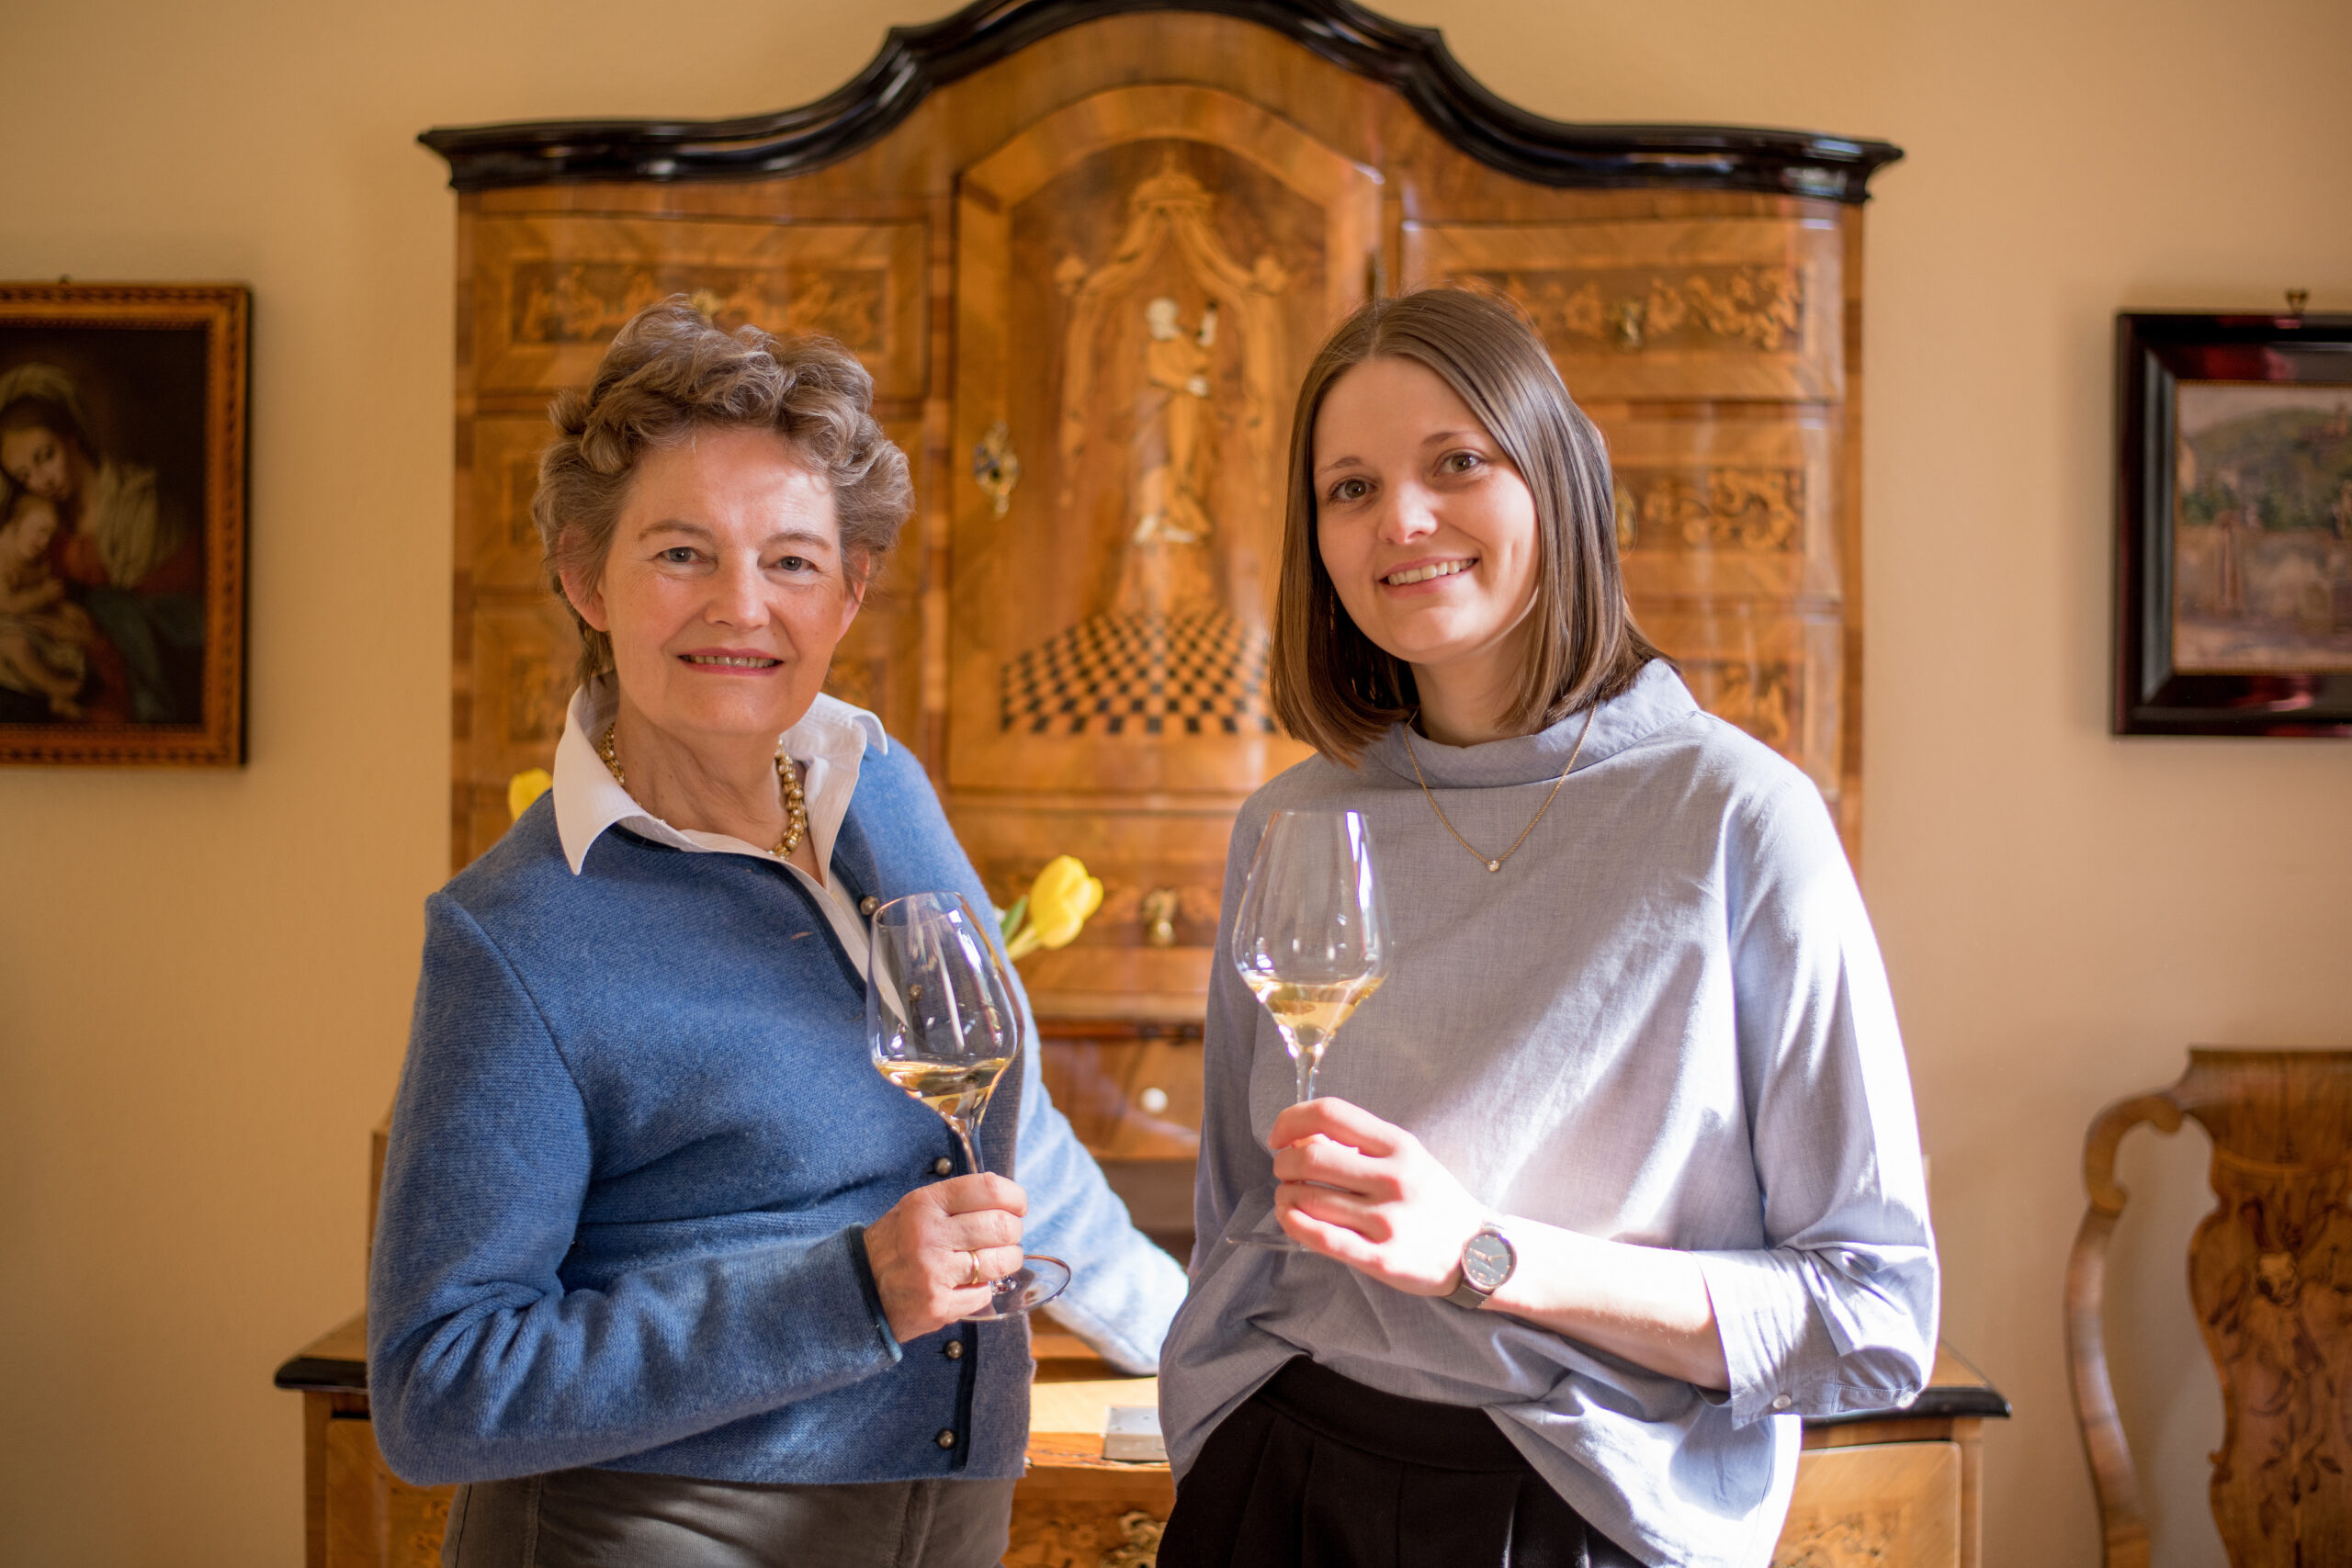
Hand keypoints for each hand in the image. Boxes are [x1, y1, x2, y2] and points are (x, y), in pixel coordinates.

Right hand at [862, 1173, 1027, 1342]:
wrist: (857, 1291)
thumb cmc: (896, 1245)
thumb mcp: (916, 1209)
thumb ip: (957, 1201)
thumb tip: (1008, 1201)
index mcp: (925, 1204)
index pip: (989, 1189)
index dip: (1014, 1197)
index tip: (1018, 1206)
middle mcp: (929, 1235)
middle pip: (1002, 1226)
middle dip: (1013, 1232)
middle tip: (1006, 1237)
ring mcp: (934, 1272)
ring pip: (1001, 1261)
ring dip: (1007, 1261)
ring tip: (995, 1261)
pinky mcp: (939, 1305)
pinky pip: (985, 1293)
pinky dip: (983, 1290)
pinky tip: (967, 1284)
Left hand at [1269, 1098, 1486, 1296]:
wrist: (1478, 1252)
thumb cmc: (1432, 1199)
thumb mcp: (1408, 1157)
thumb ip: (1360, 1144)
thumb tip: (1301, 1137)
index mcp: (1399, 1146)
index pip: (1330, 1114)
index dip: (1291, 1120)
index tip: (1279, 1136)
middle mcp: (1393, 1179)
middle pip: (1310, 1157)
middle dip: (1283, 1163)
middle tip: (1283, 1171)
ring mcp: (1387, 1220)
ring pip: (1308, 1198)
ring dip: (1284, 1195)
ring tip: (1289, 1197)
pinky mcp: (1380, 1258)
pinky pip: (1320, 1238)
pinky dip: (1293, 1223)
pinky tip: (1290, 1217)